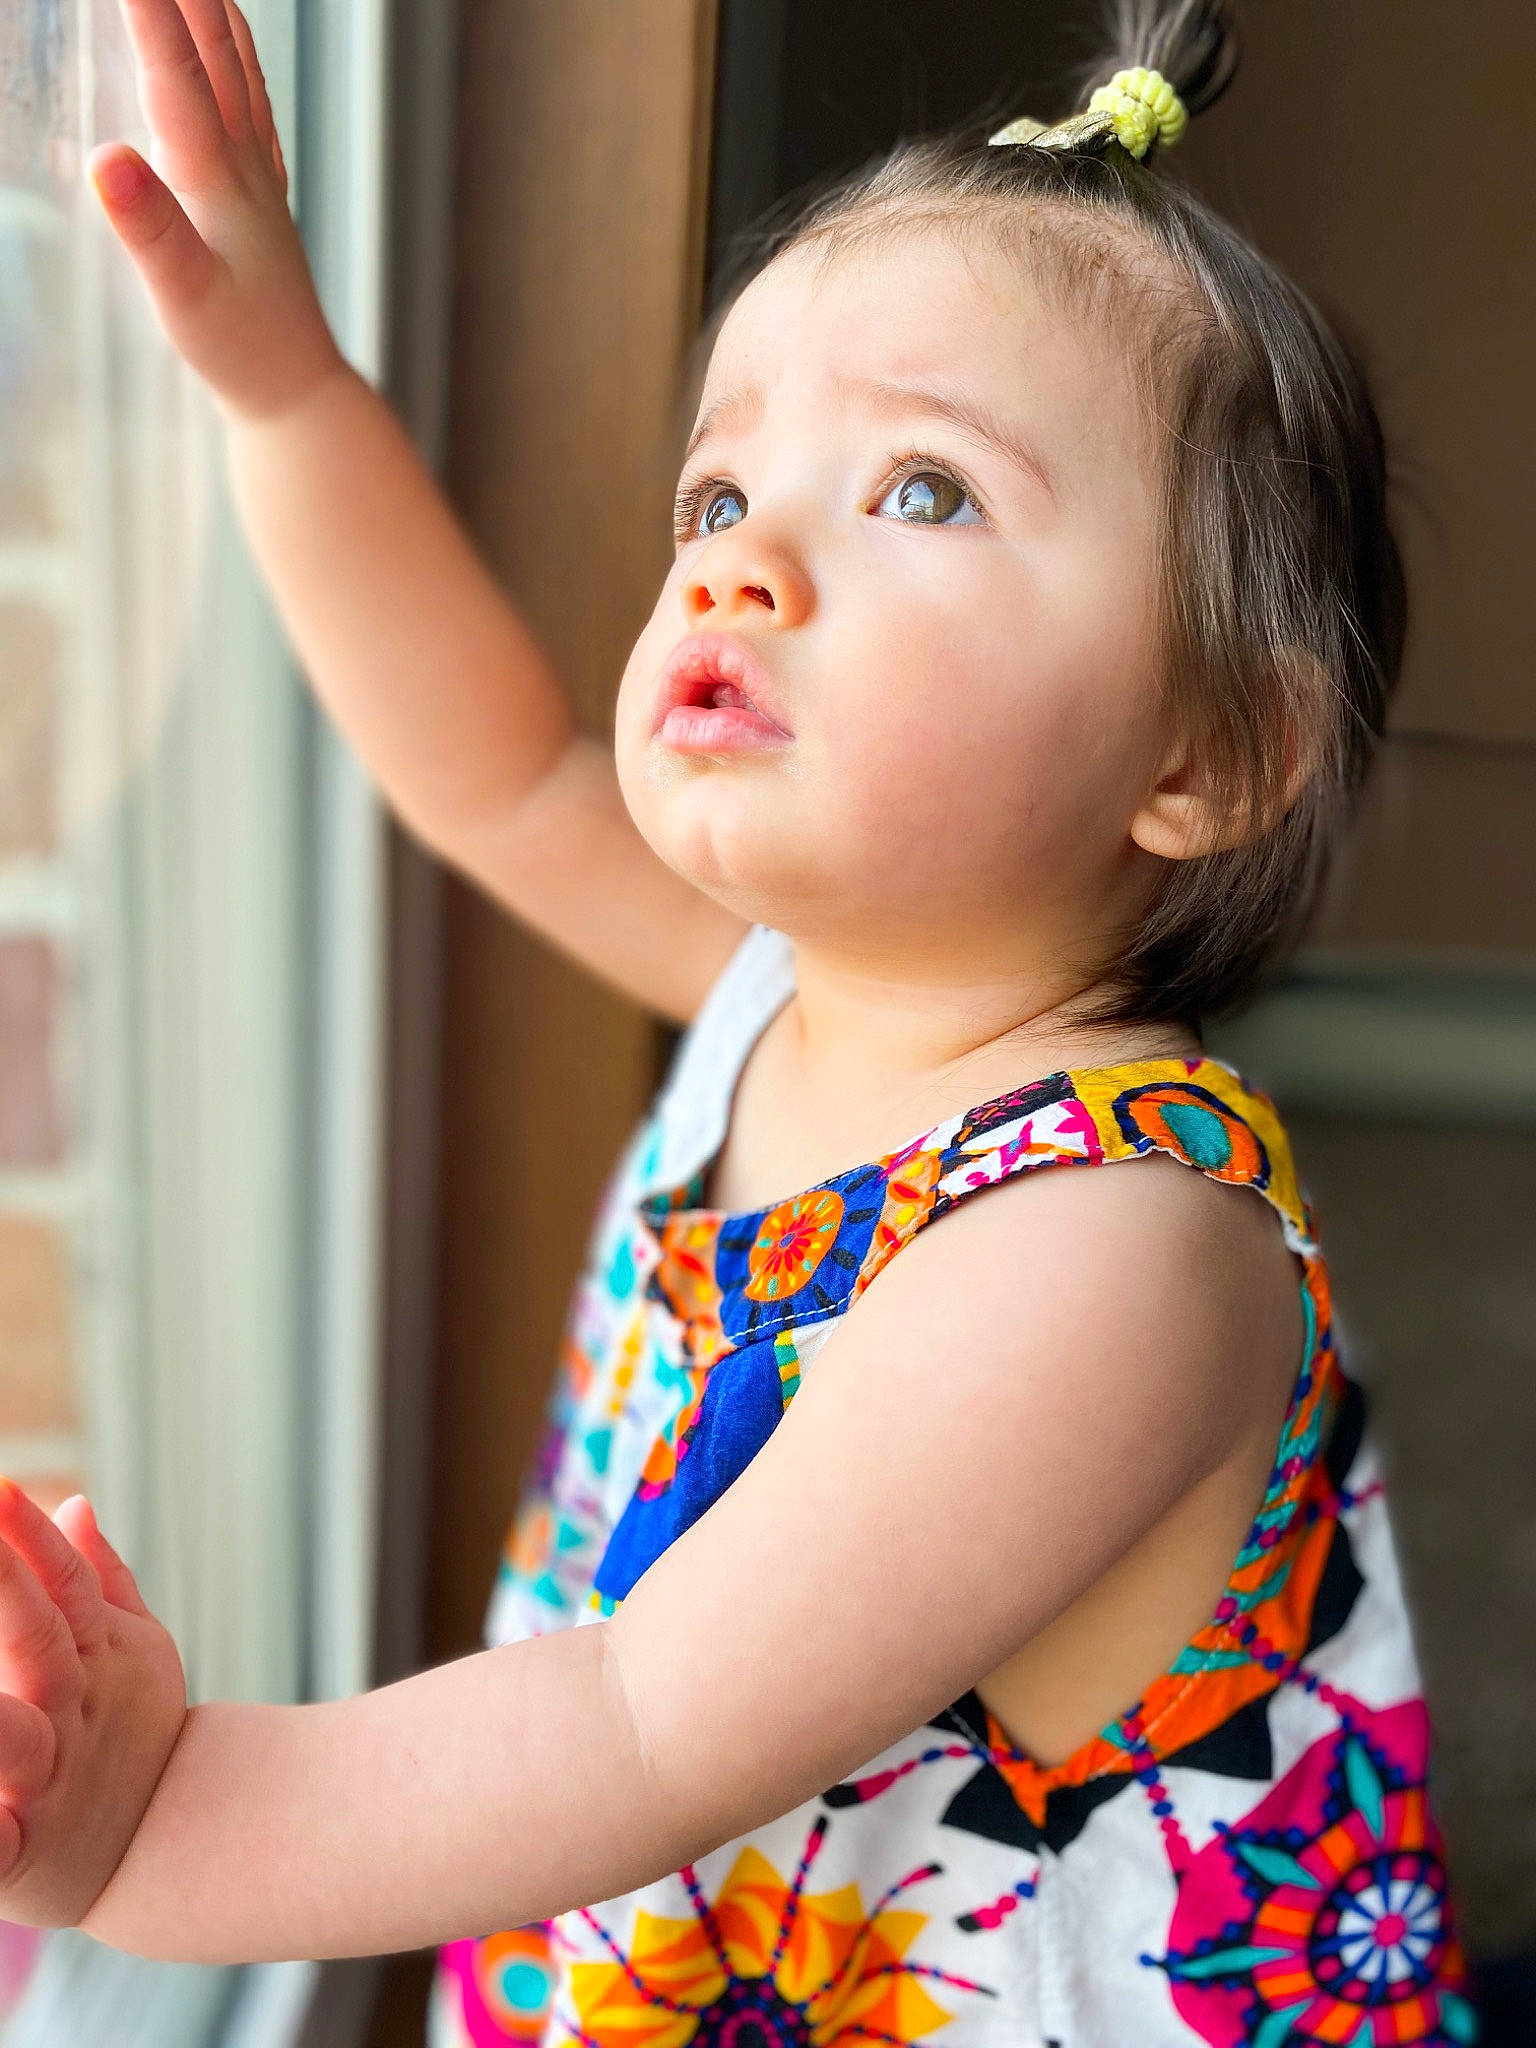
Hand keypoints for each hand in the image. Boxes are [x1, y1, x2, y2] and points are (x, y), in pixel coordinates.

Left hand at [0, 1481, 185, 1929]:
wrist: (163, 1849)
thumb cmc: (129, 1736)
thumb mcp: (131, 1651)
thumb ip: (96, 1578)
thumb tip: (72, 1501)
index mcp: (97, 1655)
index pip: (67, 1582)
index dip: (33, 1535)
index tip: (3, 1488)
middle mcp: (72, 1706)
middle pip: (42, 1636)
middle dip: (9, 1586)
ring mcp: (47, 1774)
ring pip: (15, 1733)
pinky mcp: (18, 1845)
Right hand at [91, 0, 344, 418]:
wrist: (298, 394)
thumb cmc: (240, 351)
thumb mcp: (183, 296)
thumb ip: (147, 228)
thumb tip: (104, 157)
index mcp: (219, 180)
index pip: (175, 74)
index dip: (146, 8)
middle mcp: (246, 167)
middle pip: (213, 55)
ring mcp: (260, 182)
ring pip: (239, 75)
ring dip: (215, 15)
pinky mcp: (263, 203)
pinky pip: (251, 112)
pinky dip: (237, 68)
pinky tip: (232, 64)